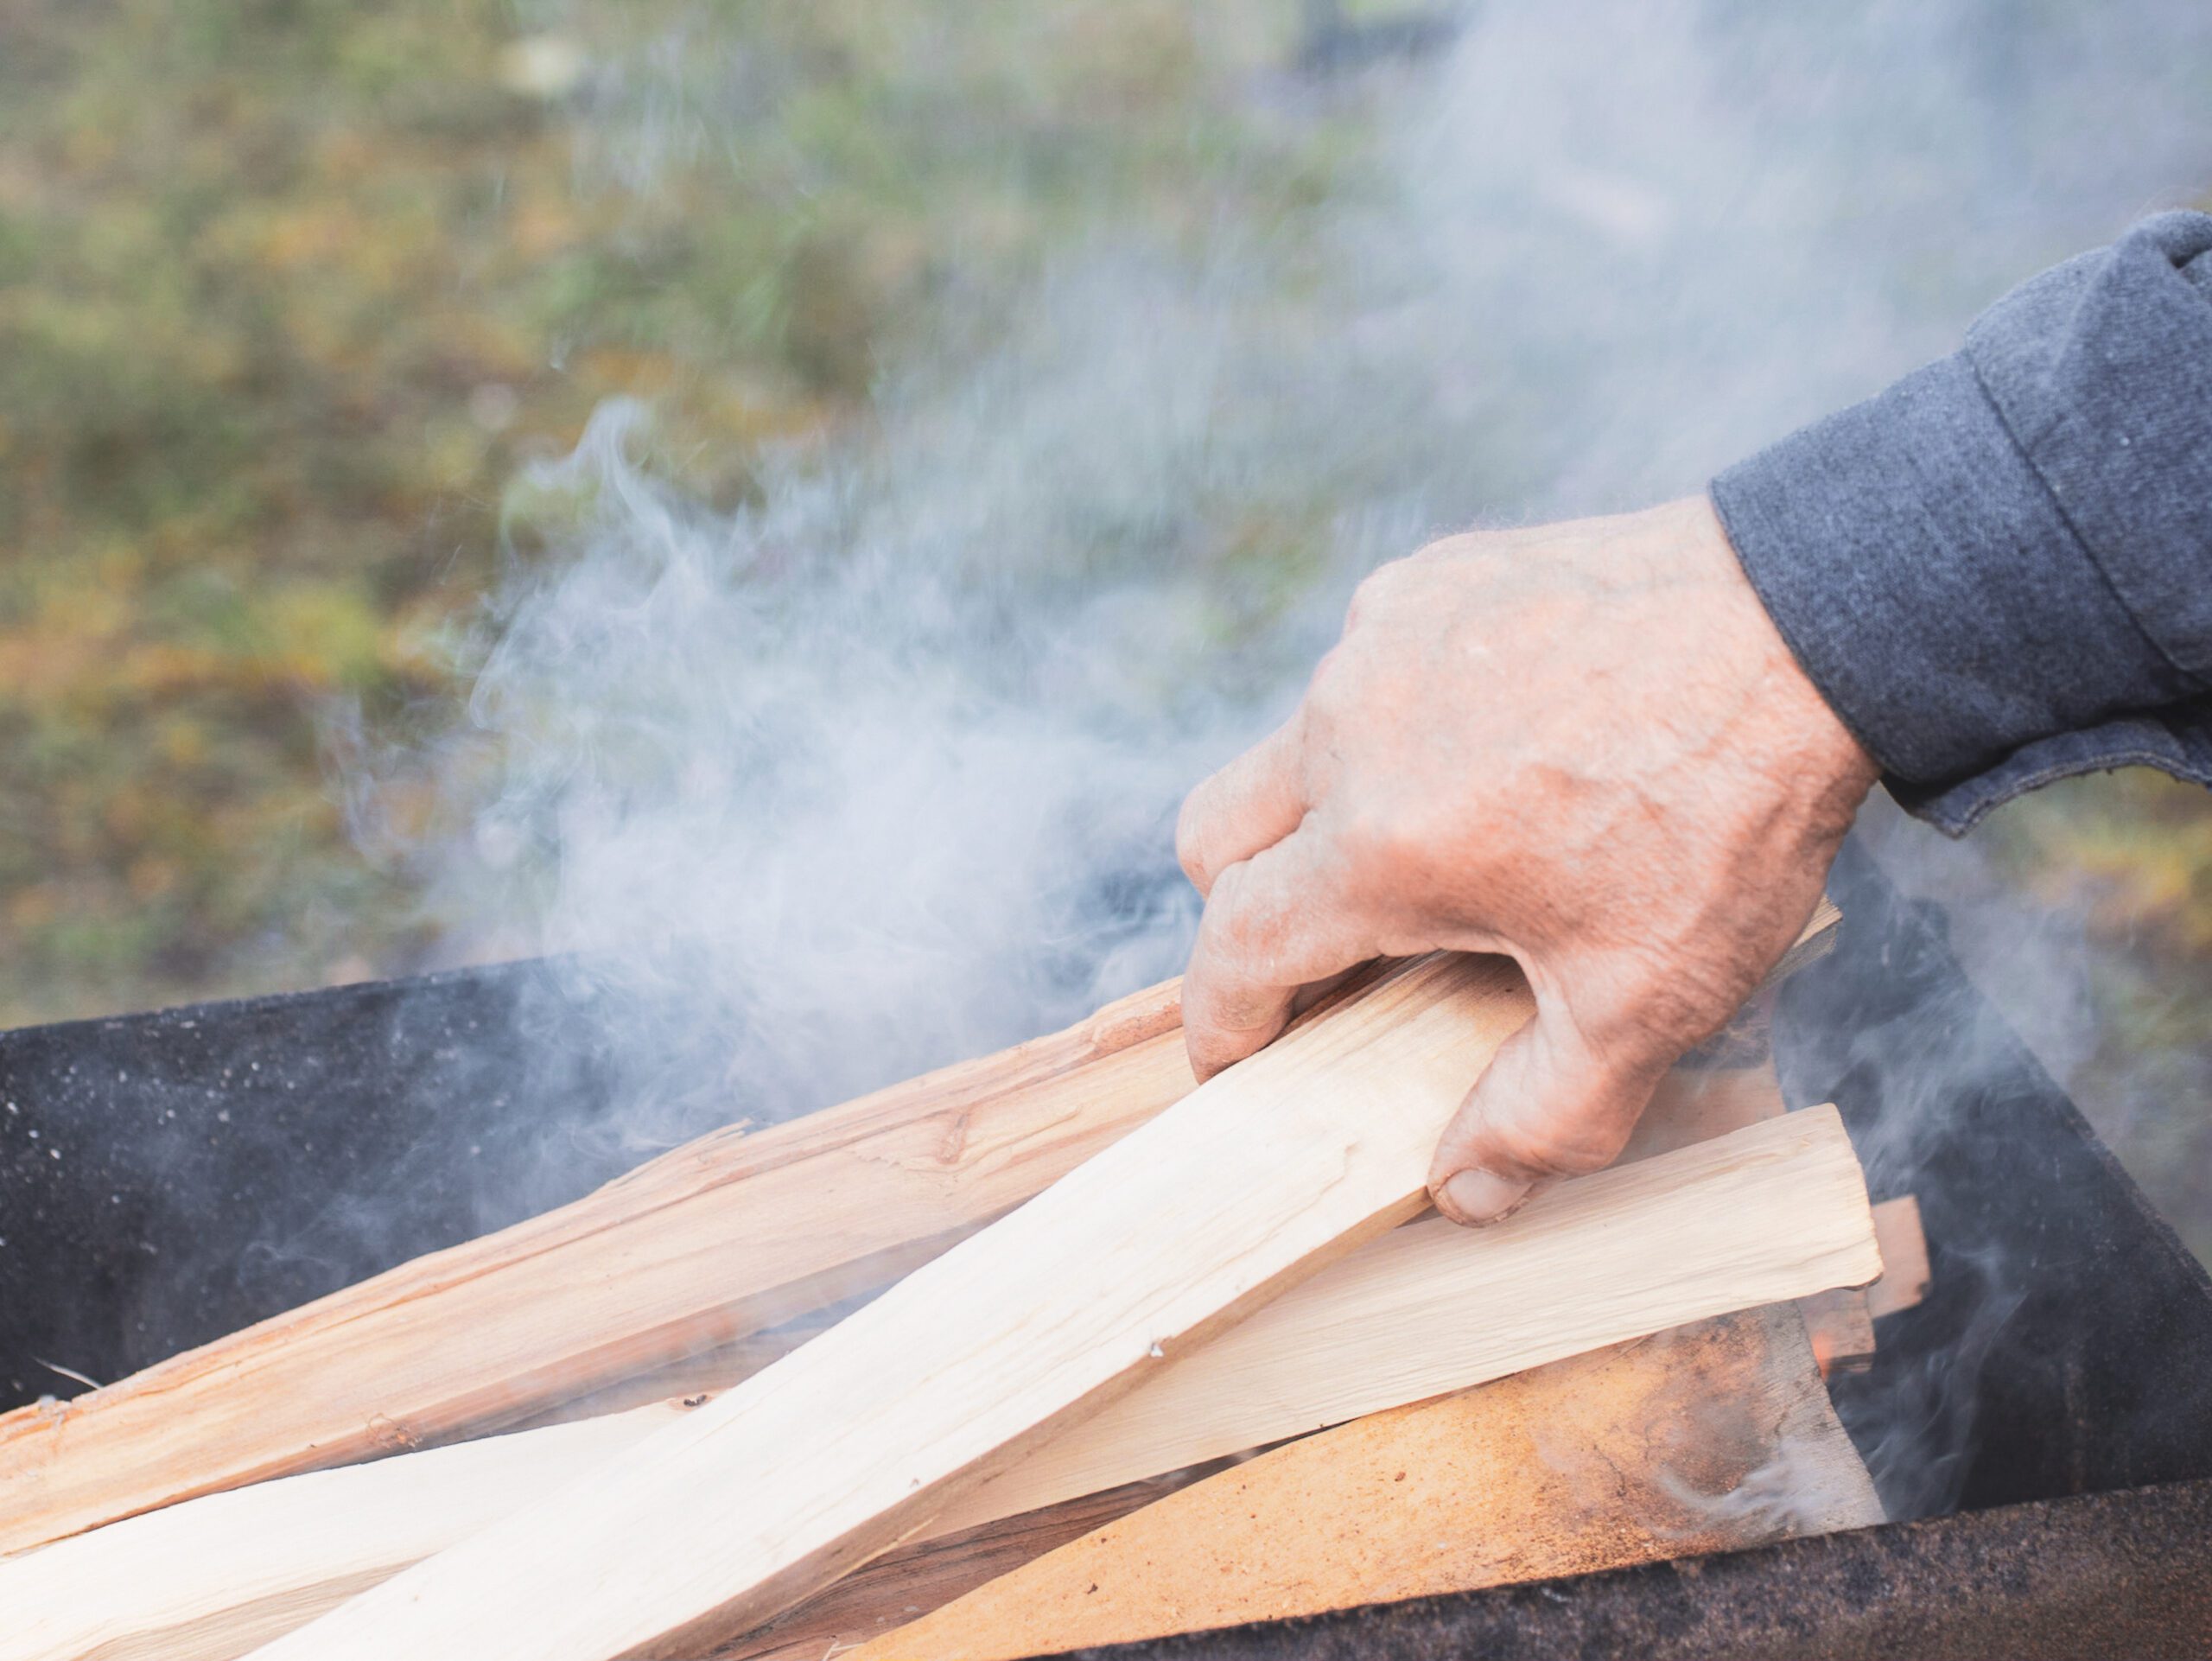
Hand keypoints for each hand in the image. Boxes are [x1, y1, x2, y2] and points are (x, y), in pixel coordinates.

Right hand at [1175, 497, 1877, 1223]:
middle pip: (1216, 838)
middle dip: (1244, 910)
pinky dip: (1392, 727)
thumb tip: (1462, 1194)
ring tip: (1444, 846)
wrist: (1805, 624)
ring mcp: (1379, 639)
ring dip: (1326, 813)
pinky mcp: (1427, 579)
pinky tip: (1493, 747)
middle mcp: (1347, 730)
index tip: (1241, 1063)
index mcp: (1379, 845)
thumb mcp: (1646, 1000)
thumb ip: (1542, 1118)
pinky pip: (1363, 669)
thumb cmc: (1724, 816)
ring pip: (1291, 749)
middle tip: (1329, 955)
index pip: (1235, 949)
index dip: (1224, 1022)